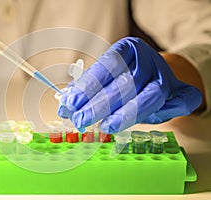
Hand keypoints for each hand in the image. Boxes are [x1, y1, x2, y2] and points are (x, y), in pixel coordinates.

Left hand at [58, 37, 201, 132]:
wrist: (153, 75)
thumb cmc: (124, 78)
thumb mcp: (104, 80)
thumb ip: (87, 92)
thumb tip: (65, 109)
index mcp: (128, 48)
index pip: (108, 65)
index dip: (89, 86)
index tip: (72, 104)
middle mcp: (149, 58)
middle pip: (127, 81)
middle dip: (101, 104)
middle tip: (82, 119)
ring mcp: (167, 75)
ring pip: (150, 95)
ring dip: (126, 113)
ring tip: (105, 127)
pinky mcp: (183, 91)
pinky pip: (182, 102)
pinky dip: (167, 113)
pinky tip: (148, 123)